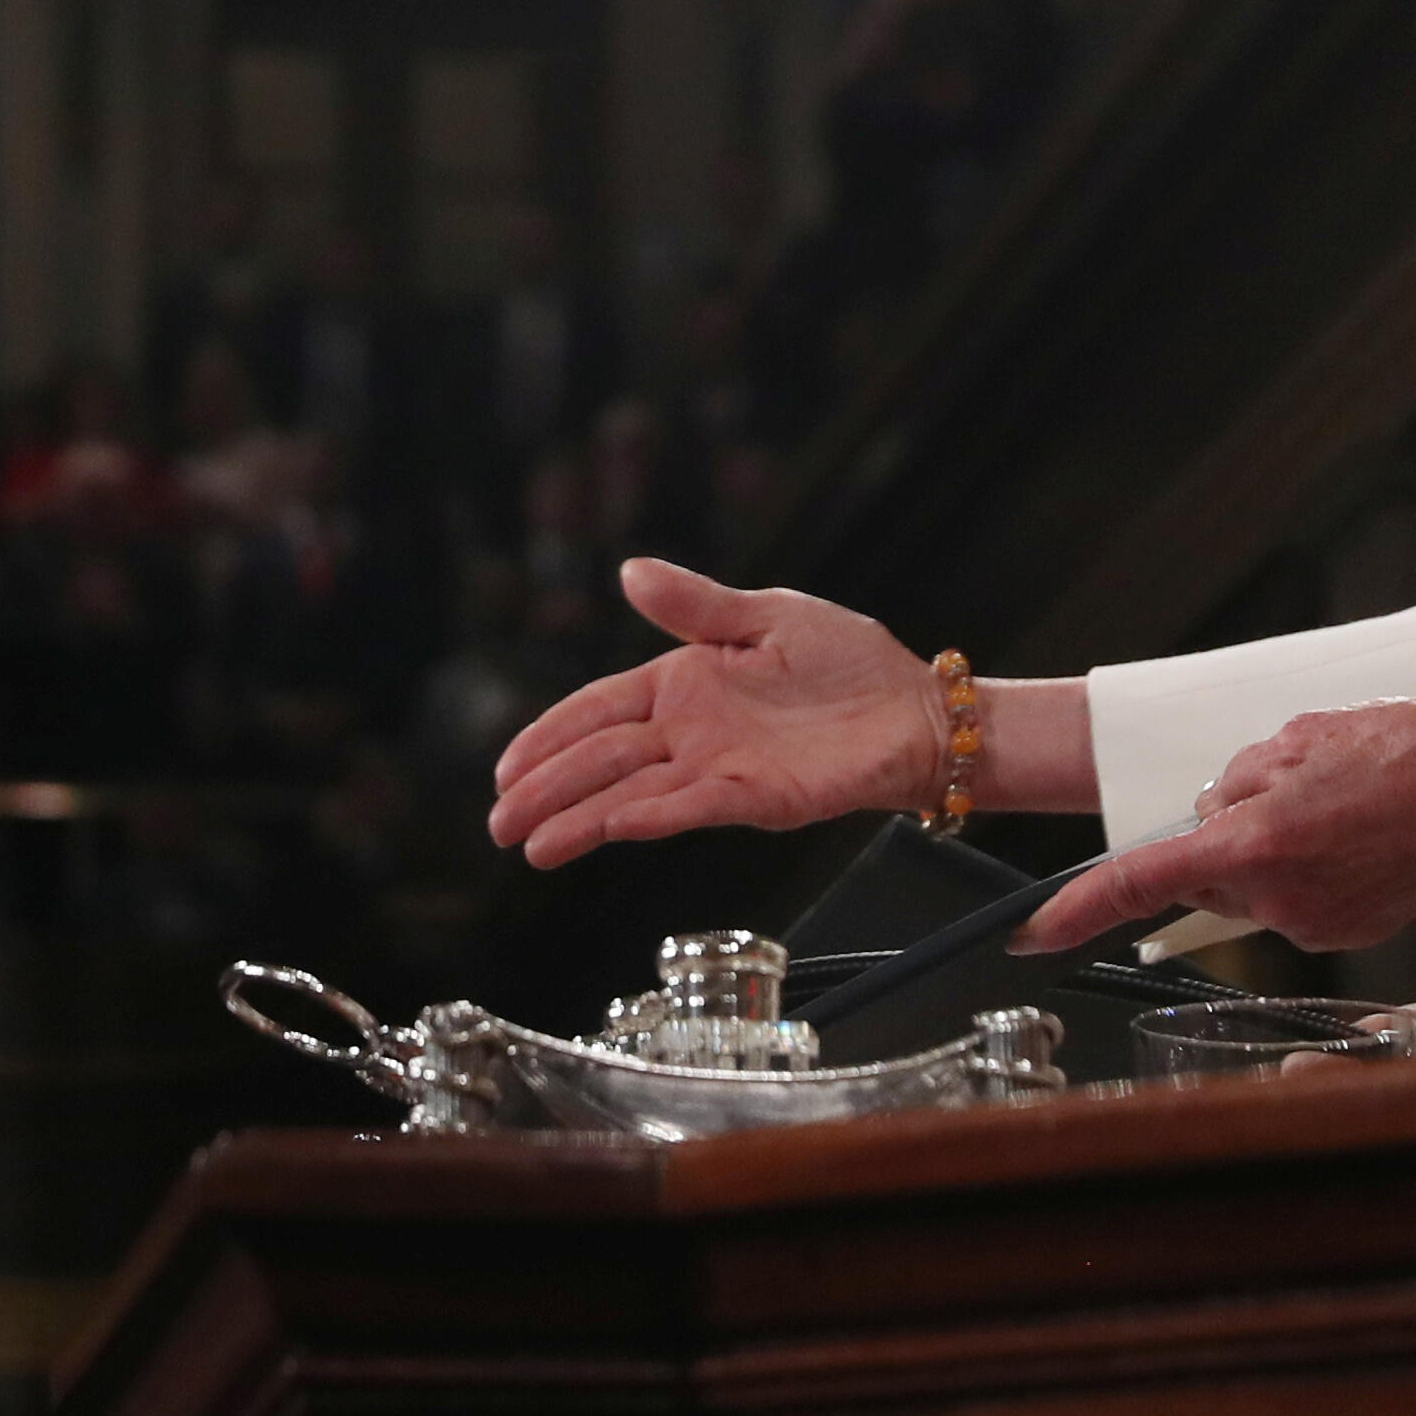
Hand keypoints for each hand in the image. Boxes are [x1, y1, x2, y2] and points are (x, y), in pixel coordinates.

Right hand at [487, 558, 940, 866]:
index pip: (598, 710)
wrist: (917, 711)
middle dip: (546, 790)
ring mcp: (718, 768)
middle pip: (601, 761)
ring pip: (632, 796)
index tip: (506, 767)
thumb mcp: (769, 614)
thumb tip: (630, 571)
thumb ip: (698, 606)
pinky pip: (688, 809)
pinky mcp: (754, 798)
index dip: (549, 736)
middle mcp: (691, 731)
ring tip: (530, 845)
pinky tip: (607, 828)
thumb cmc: (852, 661)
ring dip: (580, 820)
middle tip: (498, 822)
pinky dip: (645, 819)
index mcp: (685, 681)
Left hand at [1012, 699, 1415, 956]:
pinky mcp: (1350, 935)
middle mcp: (1277, 900)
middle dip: (1219, 837)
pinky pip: (1298, 899)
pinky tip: (1360, 833)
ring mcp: (1315, 926)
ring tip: (1339, 805)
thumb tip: (1208, 811)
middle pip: (1205, 875)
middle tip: (1284, 786)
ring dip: (1269, 848)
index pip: (1138, 883)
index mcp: (1252, 846)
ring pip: (1253, 886)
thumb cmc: (1410, 750)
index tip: (1030, 932)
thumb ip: (1235, 778)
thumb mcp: (1298, 736)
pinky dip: (1311, 868)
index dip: (1076, 911)